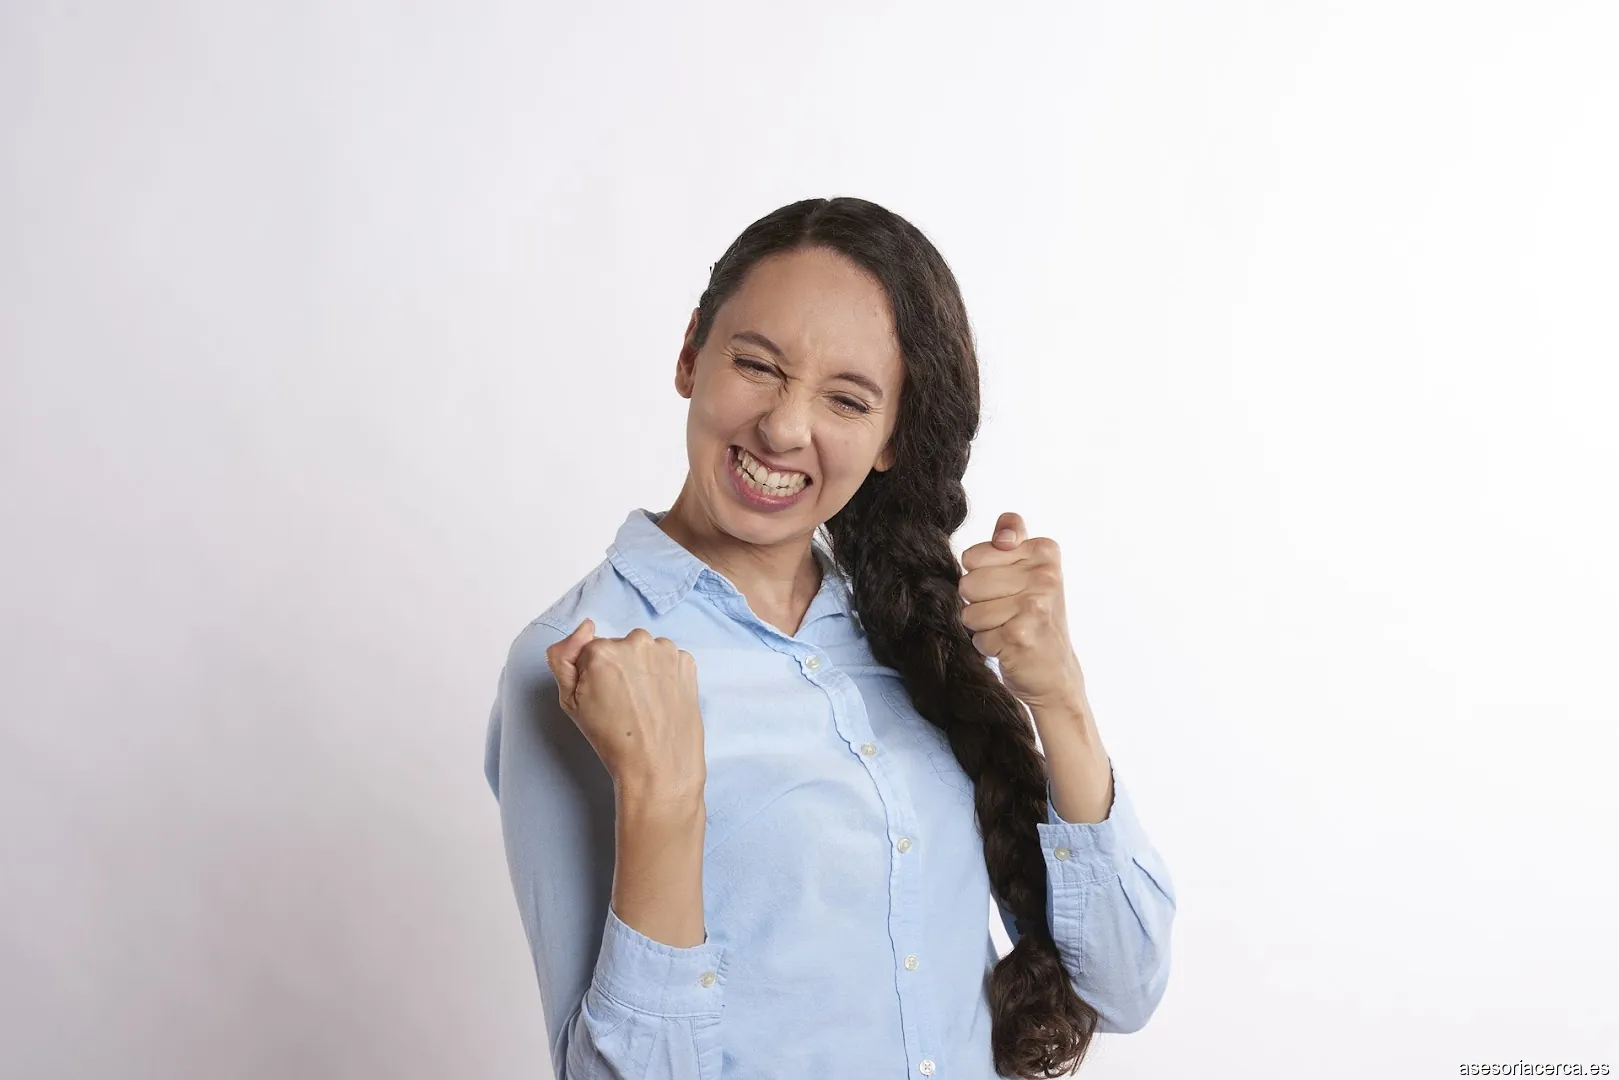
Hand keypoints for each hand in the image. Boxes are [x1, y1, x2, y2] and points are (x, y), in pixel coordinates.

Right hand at [546, 619, 707, 801]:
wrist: (658, 765)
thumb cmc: (612, 738)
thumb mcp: (570, 702)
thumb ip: (562, 657)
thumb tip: (585, 626)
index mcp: (601, 650)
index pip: (590, 649)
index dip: (593, 674)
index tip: (601, 697)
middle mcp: (635, 641)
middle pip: (619, 646)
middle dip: (618, 667)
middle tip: (623, 702)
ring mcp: (665, 650)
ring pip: (644, 651)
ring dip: (643, 667)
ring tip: (644, 703)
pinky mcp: (686, 661)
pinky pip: (667, 659)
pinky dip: (664, 673)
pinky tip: (661, 699)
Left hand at [958, 511, 1087, 711]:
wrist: (1055, 671)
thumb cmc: (1033, 617)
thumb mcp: (1027, 569)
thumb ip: (1009, 539)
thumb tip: (1002, 537)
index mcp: (1044, 552)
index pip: (974, 554)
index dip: (979, 573)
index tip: (1005, 584)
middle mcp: (1044, 576)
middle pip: (968, 582)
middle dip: (978, 602)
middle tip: (1006, 611)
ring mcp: (1034, 605)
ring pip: (969, 611)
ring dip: (982, 626)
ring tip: (1008, 628)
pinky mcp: (1021, 635)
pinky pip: (977, 636)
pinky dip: (988, 645)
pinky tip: (1010, 646)